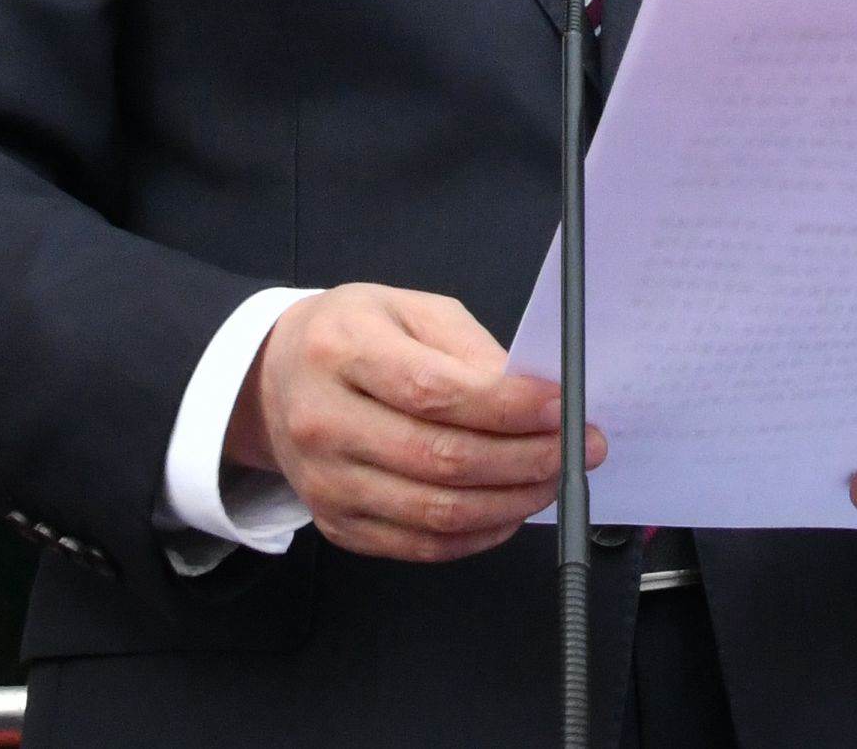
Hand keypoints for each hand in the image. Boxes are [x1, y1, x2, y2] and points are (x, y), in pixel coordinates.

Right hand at [228, 284, 597, 563]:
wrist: (277, 379)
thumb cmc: (352, 336)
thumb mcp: (408, 309)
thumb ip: (469, 349)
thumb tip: (533, 397)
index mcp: (339, 351)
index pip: (433, 392)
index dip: (507, 408)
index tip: (561, 407)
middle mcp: (323, 422)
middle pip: (440, 460)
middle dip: (527, 459)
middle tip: (579, 448)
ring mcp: (326, 483)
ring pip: (437, 513)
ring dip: (513, 501)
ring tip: (554, 478)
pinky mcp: (337, 526)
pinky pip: (421, 546)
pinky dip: (480, 533)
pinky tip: (510, 507)